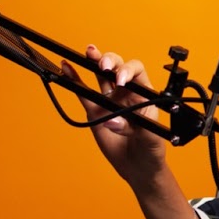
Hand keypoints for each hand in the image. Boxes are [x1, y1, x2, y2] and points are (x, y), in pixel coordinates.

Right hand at [62, 46, 171, 189]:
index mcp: (144, 93)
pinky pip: (84, 94)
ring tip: (88, 52)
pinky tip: (66, 68)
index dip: (128, 71)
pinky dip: (74, 80)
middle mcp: (126, 92)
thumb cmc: (151, 149)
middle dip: (110, 61)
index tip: (120, 80)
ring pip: (100, 76)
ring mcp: (110, 100)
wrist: (138, 166)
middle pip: (118, 67)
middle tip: (104, 66)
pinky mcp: (96, 111)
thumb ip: (133, 127)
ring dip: (94, 61)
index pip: (137, 72)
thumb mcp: (151, 137)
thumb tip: (112, 120)